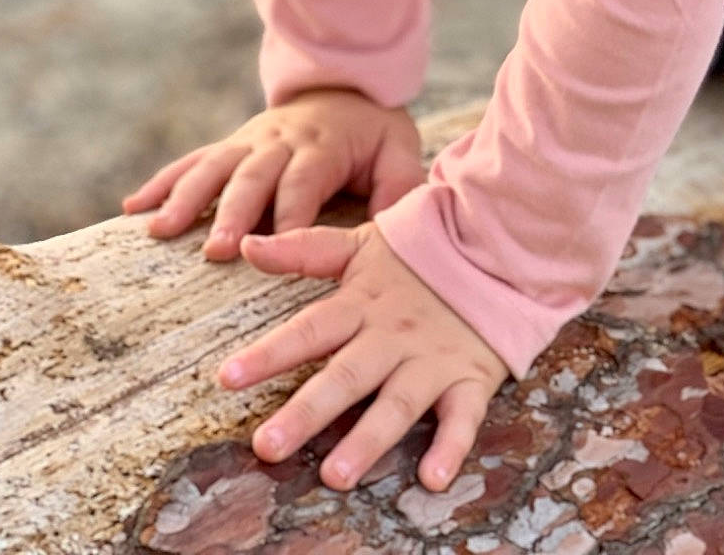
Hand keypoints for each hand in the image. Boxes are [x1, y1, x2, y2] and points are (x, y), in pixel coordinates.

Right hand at [121, 88, 425, 260]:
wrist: (347, 82)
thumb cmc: (374, 130)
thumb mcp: (398, 148)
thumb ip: (398, 183)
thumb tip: (398, 224)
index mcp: (322, 146)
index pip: (305, 181)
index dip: (291, 214)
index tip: (276, 248)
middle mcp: (280, 141)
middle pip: (253, 176)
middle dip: (233, 213)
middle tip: (217, 252)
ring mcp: (249, 141)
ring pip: (213, 167)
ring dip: (186, 198)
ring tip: (160, 231)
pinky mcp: (231, 145)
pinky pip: (192, 161)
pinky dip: (162, 182)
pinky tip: (132, 208)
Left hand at [217, 222, 511, 491]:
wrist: (495, 246)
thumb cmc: (419, 254)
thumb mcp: (361, 246)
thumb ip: (305, 250)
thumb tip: (248, 245)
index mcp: (362, 303)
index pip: (310, 329)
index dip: (270, 353)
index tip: (228, 378)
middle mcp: (393, 336)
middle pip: (346, 375)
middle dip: (307, 411)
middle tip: (268, 446)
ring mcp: (432, 359)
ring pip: (397, 402)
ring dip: (368, 440)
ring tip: (336, 475)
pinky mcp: (470, 377)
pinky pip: (464, 416)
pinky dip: (452, 446)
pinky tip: (433, 478)